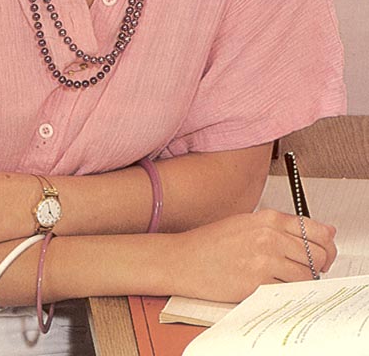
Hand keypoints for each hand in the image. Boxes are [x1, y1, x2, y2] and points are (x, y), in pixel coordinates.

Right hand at [171, 208, 336, 302]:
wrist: (184, 259)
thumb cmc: (213, 242)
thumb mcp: (249, 223)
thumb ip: (285, 227)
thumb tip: (325, 231)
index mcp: (268, 218)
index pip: (315, 231)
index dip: (326, 246)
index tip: (325, 254)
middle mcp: (269, 236)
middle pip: (317, 255)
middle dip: (318, 267)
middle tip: (307, 271)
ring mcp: (264, 260)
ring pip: (306, 276)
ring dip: (302, 281)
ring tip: (284, 278)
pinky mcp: (257, 284)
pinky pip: (288, 291)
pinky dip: (286, 291)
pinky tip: (272, 286)